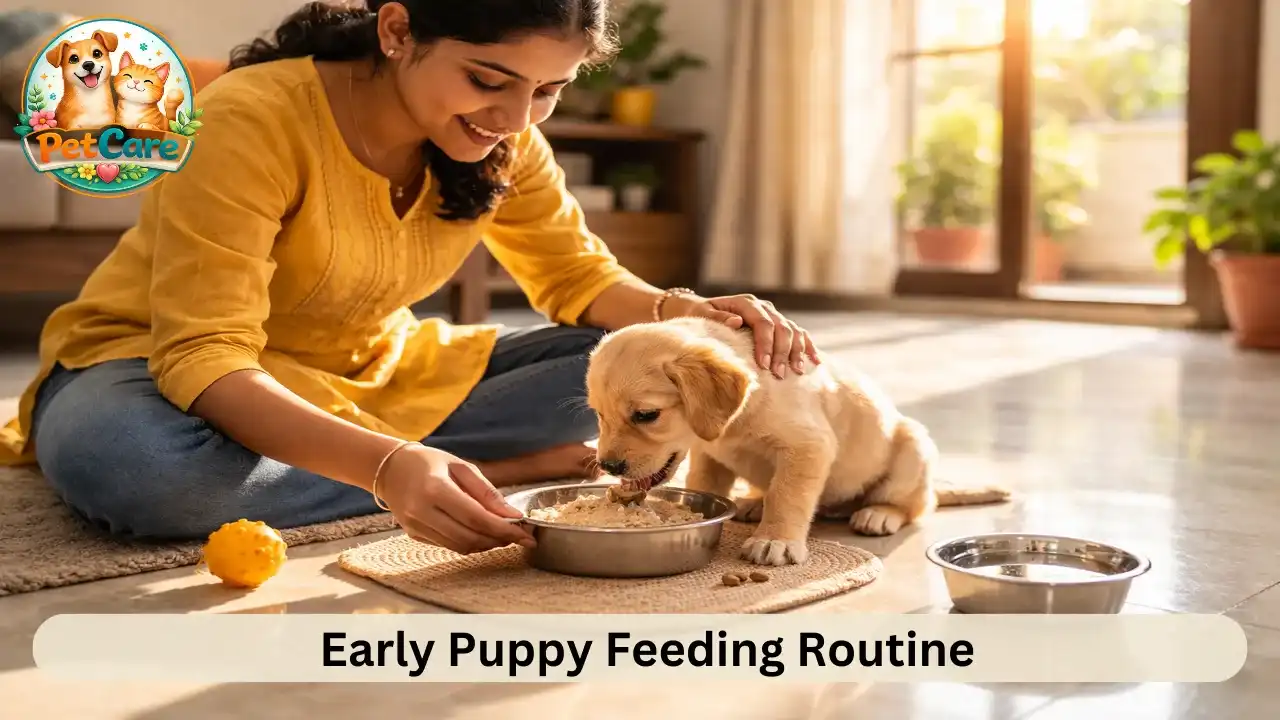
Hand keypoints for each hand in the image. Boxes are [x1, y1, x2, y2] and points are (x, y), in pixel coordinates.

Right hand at [376, 443, 535, 553]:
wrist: (390, 469)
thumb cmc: (429, 463)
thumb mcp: (462, 466)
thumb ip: (487, 493)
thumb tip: (513, 516)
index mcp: (435, 488)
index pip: (476, 518)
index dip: (504, 530)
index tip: (527, 534)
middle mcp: (422, 511)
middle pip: (469, 537)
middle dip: (499, 540)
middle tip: (519, 536)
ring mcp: (415, 526)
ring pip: (460, 547)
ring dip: (486, 545)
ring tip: (503, 535)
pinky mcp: (413, 535)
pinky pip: (448, 546)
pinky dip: (470, 543)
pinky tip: (481, 534)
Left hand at [664, 293, 820, 377]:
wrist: (700, 309)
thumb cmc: (698, 315)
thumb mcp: (701, 314)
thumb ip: (717, 317)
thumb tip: (736, 322)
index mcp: (745, 303)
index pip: (762, 323)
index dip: (766, 344)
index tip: (764, 365)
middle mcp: (762, 306)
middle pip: (781, 328)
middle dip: (782, 352)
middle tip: (779, 374)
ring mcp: (772, 314)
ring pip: (793, 330)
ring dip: (797, 351)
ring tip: (797, 371)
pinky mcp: (778, 324)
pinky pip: (798, 333)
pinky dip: (807, 346)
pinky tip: (815, 360)